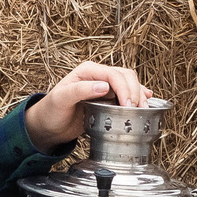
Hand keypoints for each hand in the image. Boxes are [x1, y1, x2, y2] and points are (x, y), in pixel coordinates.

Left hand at [27, 61, 152, 149]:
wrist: (49, 125)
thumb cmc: (52, 111)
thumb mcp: (61, 99)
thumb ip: (80, 90)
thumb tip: (104, 86)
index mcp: (87, 71)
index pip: (113, 74)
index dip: (124, 88)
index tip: (128, 105)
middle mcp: (98, 75)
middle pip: (126, 76)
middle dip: (135, 91)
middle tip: (137, 110)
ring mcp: (105, 86)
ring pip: (130, 83)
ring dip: (139, 94)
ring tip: (143, 109)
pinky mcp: (108, 97)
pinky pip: (127, 93)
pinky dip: (138, 96)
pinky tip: (147, 101)